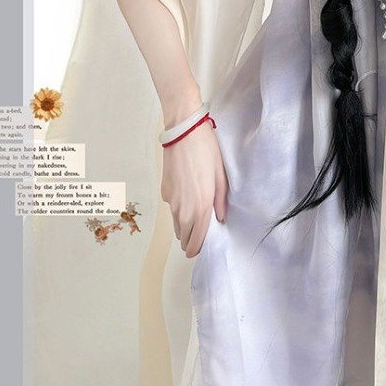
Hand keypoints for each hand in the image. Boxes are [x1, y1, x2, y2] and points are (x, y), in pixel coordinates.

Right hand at [160, 117, 227, 258]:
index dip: (197, 248)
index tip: (198, 251)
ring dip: (184, 228)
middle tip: (198, 238)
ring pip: (176, 224)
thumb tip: (220, 217)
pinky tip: (187, 199)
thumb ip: (220, 201)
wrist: (183, 133)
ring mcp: (171, 201)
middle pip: (184, 236)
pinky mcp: (164, 191)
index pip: (196, 239)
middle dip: (190, 241)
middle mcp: (183, 208)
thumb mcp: (221, 177)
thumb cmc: (205, 152)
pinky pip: (172, 209)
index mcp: (200, 207)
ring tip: (194, 223)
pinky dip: (178, 211)